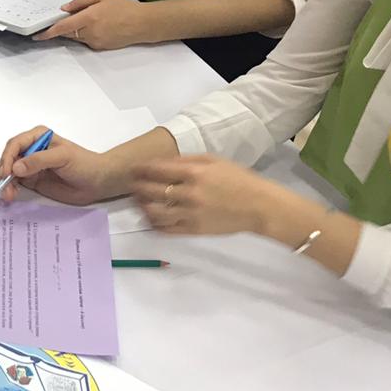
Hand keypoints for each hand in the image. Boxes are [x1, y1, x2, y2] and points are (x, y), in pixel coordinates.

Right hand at [0, 126, 116, 204]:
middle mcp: (31, 149)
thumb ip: (39, 160)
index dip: (8, 158)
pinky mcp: (32, 180)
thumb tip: (16, 168)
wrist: (97, 182)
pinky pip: (15, 182)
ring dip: (5, 182)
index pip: (15, 144)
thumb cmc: (84, 164)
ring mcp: (30, 165)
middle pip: (8, 157)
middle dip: (4, 171)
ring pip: (9, 171)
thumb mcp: (63, 157)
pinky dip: (10, 188)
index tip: (8, 173)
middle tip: (4, 186)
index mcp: (37, 137)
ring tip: (8, 195)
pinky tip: (11, 195)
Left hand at [32, 0, 150, 49]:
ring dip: (73, 31)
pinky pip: (85, 41)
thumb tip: (64, 9)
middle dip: (61, 28)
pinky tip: (97, 26)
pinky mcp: (99, 47)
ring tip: (87, 19)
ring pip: (76, 38)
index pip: (63, 27)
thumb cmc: (122, 7)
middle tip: (60, 20)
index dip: (48, 32)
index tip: (38, 35)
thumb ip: (80, 2)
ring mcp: (94, 42)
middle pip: (67, 33)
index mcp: (89, 18)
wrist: (141, 23)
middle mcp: (90, 32)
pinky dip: (84, 34)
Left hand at [127, 155, 281, 235]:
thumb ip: (186, 160)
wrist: (260, 206)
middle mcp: (189, 194)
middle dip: (137, 186)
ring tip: (139, 201)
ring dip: (142, 206)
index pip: (157, 170)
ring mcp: (190, 214)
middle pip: (151, 191)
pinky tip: (150, 218)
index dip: (141, 169)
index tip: (134, 168)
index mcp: (194, 173)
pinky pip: (166, 229)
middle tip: (131, 184)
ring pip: (154, 212)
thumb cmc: (238, 179)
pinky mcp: (194, 230)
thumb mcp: (214, 160)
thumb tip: (162, 162)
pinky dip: (154, 223)